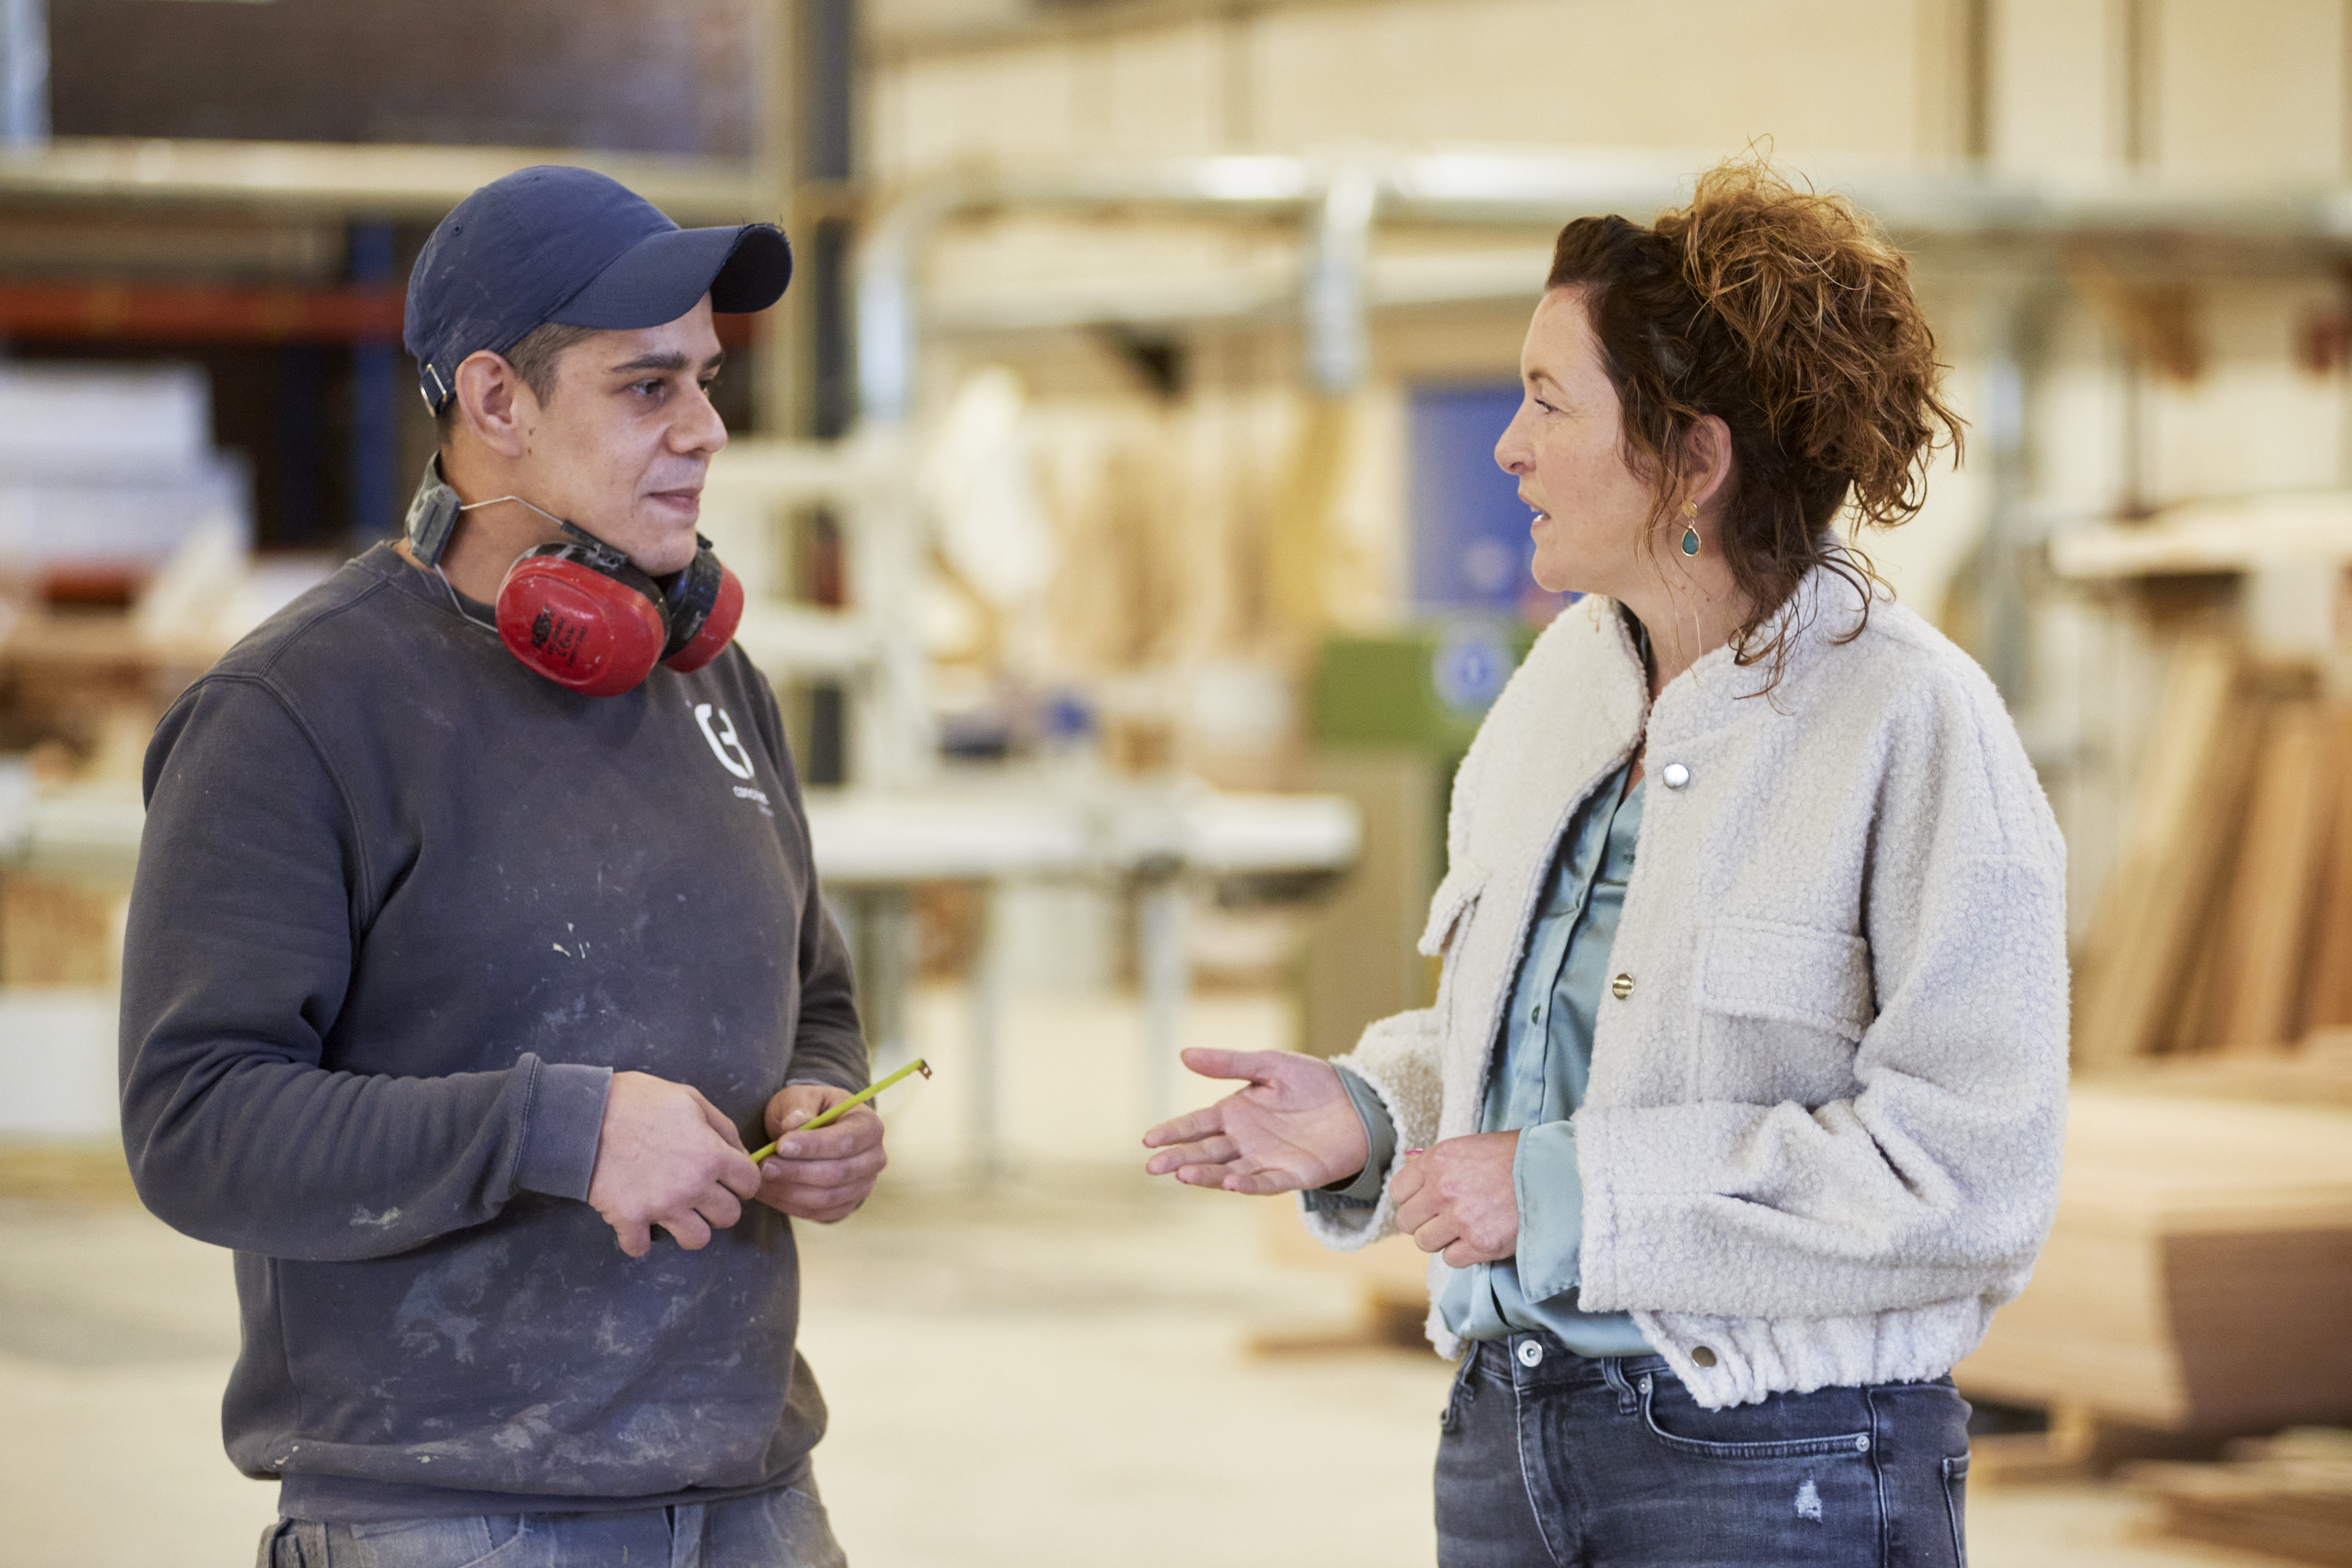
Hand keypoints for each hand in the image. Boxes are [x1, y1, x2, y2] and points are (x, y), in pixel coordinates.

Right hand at [586, 1071, 762, 1257]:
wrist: (583, 1115)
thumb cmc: (637, 1100)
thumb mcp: (689, 1099)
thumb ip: (723, 1128)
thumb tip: (742, 1154)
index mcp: (712, 1155)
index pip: (750, 1184)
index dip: (741, 1180)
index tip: (727, 1177)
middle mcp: (693, 1186)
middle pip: (728, 1216)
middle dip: (719, 1205)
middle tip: (701, 1193)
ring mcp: (661, 1206)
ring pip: (696, 1240)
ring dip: (688, 1228)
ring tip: (675, 1211)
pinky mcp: (628, 1219)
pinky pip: (641, 1247)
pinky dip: (638, 1239)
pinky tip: (636, 1221)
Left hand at [755, 1083, 885, 1222]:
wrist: (814, 1131)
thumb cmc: (809, 1110)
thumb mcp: (801, 1098)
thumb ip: (799, 1108)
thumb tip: (794, 1124)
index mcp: (869, 1126)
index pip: (844, 1141)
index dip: (813, 1146)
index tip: (781, 1145)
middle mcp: (874, 1158)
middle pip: (837, 1173)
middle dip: (796, 1171)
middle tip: (764, 1166)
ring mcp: (863, 1185)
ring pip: (826, 1197)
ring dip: (789, 1191)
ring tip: (760, 1179)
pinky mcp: (847, 1205)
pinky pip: (818, 1213)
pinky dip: (789, 1205)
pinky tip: (768, 1192)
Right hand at [1141, 1048, 1370, 1194]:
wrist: (1358, 1101)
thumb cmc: (1313, 1082)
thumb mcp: (1269, 1064)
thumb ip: (1229, 1063)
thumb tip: (1184, 1054)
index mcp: (1235, 1113)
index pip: (1196, 1125)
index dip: (1172, 1132)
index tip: (1148, 1139)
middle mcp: (1245, 1141)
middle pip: (1205, 1152)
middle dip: (1178, 1158)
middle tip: (1152, 1166)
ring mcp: (1267, 1160)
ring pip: (1228, 1171)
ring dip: (1206, 1175)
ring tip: (1182, 1174)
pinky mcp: (1293, 1175)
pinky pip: (1266, 1183)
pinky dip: (1248, 1185)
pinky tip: (1230, 1184)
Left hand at [1390, 1133, 1520, 1265]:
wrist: (1556, 1174)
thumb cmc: (1517, 1156)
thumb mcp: (1472, 1146)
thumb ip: (1437, 1160)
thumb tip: (1411, 1164)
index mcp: (1438, 1160)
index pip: (1397, 1190)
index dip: (1410, 1199)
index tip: (1424, 1201)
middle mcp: (1443, 1189)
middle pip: (1407, 1221)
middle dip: (1422, 1222)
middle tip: (1442, 1218)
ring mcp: (1461, 1218)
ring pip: (1425, 1243)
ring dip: (1441, 1239)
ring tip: (1463, 1228)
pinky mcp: (1481, 1244)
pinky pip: (1451, 1259)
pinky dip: (1462, 1253)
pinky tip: (1478, 1238)